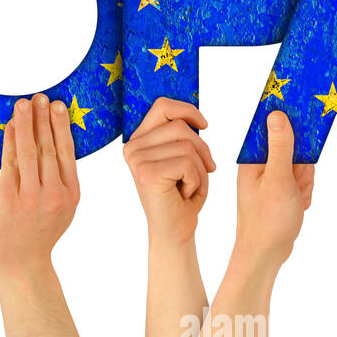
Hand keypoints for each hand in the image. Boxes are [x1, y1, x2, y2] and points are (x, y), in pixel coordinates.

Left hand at [0, 94, 80, 272]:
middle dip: (43, 119)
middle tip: (40, 97)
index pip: (66, 152)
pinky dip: (10, 142)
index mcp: (71, 193)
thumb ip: (58, 180)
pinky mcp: (10, 200)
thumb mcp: (60, 207)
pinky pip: (10, 164)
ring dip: (26, 125)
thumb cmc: (38, 233)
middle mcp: (55, 193)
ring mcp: (32, 197)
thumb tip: (52, 144)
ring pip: (30, 152)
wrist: (22, 263)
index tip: (58, 106)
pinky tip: (10, 127)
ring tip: (23, 104)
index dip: (61, 126)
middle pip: (49, 147)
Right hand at [124, 97, 215, 247]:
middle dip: (202, 150)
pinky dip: (197, 180)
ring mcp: (138, 160)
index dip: (187, 110)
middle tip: (204, 171)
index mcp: (138, 140)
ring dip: (200, 169)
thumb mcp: (182, 157)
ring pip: (188, 145)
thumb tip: (196, 116)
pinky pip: (188, 163)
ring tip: (190, 185)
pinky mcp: (148, 174)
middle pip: (180, 126)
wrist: (175, 230)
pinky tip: (185, 194)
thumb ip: (182, 134)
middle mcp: (132, 148)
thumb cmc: (181, 195)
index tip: (204, 125)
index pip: (162, 106)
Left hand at [234, 111, 314, 268]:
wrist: (266, 254)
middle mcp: (259, 165)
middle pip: (293, 147)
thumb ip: (280, 147)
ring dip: (304, 182)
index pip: (273, 128)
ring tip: (295, 199)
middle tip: (296, 184)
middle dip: (302, 167)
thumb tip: (277, 115)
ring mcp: (270, 178)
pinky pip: (300, 181)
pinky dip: (303, 192)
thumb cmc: (267, 220)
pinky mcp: (279, 189)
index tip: (306, 125)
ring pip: (300, 165)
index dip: (292, 130)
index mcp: (252, 159)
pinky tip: (297, 205)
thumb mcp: (278, 179)